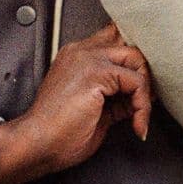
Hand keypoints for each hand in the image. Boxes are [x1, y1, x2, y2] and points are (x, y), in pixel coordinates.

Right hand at [0, 25, 152, 183]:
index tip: (143, 85)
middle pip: (130, 44)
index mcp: (77, 56)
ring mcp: (88, 59)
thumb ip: (116, 95)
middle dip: (145, 74)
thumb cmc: (59, 135)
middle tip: (145, 102)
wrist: (36, 145)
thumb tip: (140, 96)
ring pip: (136, 59)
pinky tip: (137, 124)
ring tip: (140, 117)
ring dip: (145, 91)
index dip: (133, 59)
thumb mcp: (95, 109)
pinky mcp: (96, 73)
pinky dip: (143, 106)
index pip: (114, 37)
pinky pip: (136, 81)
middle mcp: (82, 51)